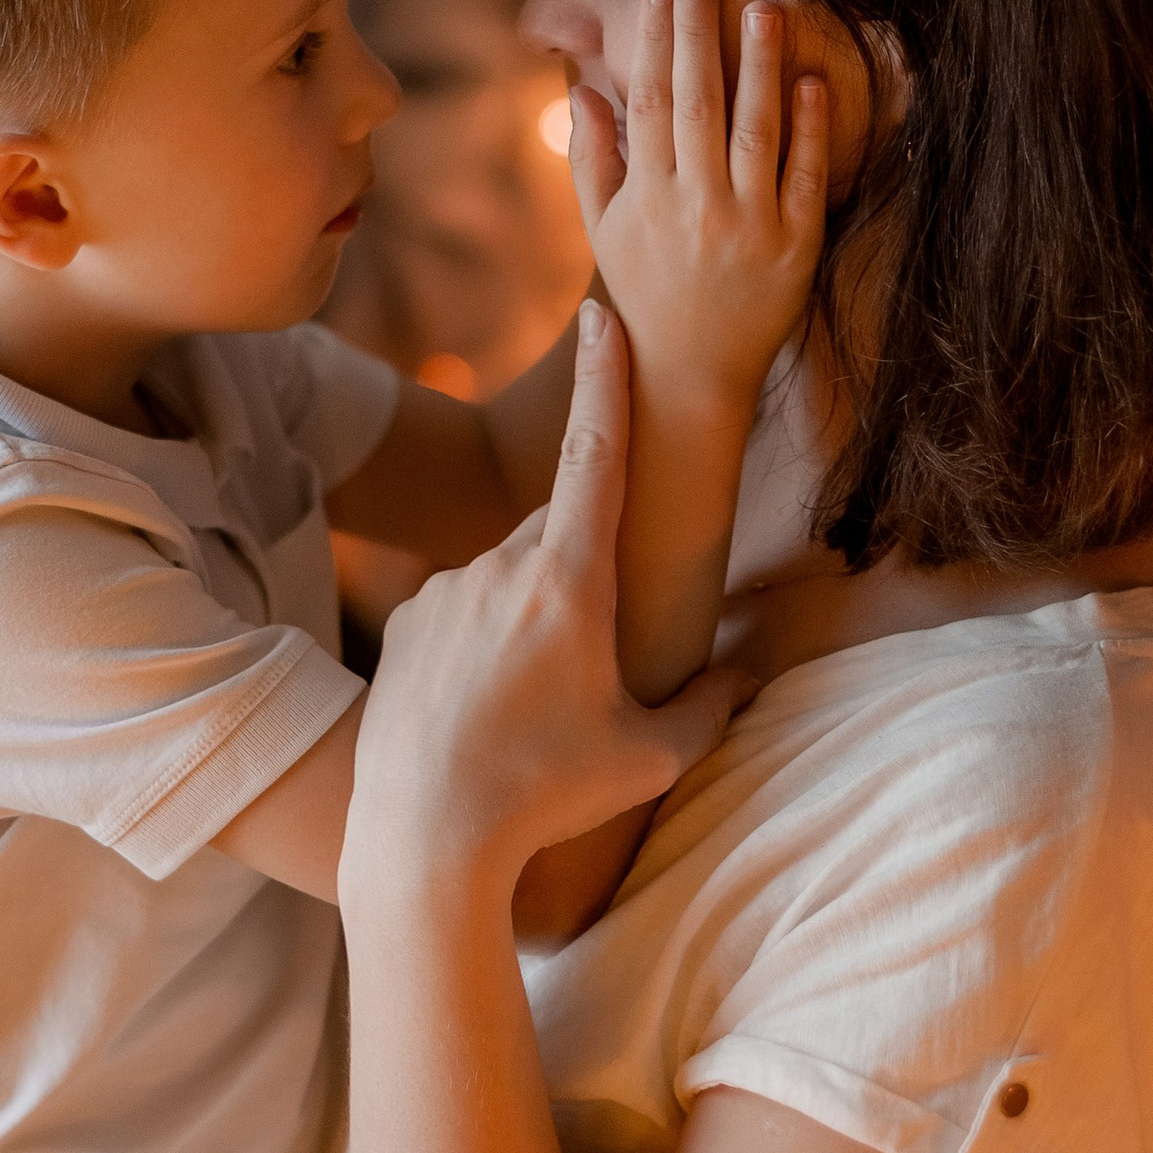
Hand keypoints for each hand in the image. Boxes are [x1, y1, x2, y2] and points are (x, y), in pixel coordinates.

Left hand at [342, 300, 743, 895]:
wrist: (424, 837)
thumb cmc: (546, 796)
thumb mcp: (649, 757)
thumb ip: (709, 707)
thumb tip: (747, 677)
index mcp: (569, 582)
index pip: (594, 455)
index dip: (605, 381)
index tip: (602, 315)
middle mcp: (500, 567)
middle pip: (561, 532)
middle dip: (587, 571)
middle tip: (590, 664)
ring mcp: (444, 589)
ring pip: (508, 575)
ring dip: (532, 616)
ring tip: (529, 709)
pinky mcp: (404, 619)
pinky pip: (461, 607)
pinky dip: (481, 640)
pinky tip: (480, 709)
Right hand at [568, 0, 825, 423]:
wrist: (691, 373)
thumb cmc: (644, 293)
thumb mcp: (604, 230)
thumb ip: (592, 158)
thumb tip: (582, 90)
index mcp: (647, 195)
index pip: (648, 102)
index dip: (654, 41)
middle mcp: (695, 205)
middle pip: (697, 103)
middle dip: (699, 34)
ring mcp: (748, 225)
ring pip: (754, 129)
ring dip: (758, 65)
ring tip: (763, 9)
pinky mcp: (796, 245)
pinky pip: (803, 175)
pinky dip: (809, 127)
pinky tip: (812, 80)